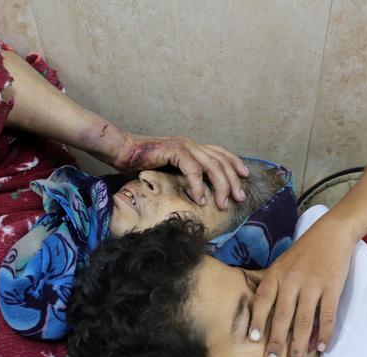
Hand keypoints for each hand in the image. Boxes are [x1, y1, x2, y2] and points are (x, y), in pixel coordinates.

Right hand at [113, 133, 248, 208]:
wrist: (122, 151)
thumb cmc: (141, 163)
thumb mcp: (168, 170)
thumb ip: (183, 175)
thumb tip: (196, 192)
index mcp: (191, 146)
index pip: (220, 153)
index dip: (234, 163)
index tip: (245, 177)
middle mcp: (191, 144)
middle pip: (220, 161)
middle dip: (232, 181)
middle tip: (239, 198)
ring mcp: (183, 146)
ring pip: (211, 166)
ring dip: (220, 186)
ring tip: (222, 203)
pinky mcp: (174, 150)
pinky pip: (192, 170)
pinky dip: (198, 186)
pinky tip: (200, 199)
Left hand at [249, 215, 357, 356]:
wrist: (331, 234)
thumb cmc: (301, 253)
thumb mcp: (279, 264)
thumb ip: (269, 284)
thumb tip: (253, 304)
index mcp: (275, 275)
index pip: (263, 301)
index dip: (258, 320)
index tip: (254, 340)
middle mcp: (292, 280)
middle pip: (282, 316)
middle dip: (276, 342)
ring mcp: (313, 285)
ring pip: (303, 321)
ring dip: (298, 345)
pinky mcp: (332, 288)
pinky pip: (327, 315)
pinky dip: (324, 333)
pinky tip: (321, 348)